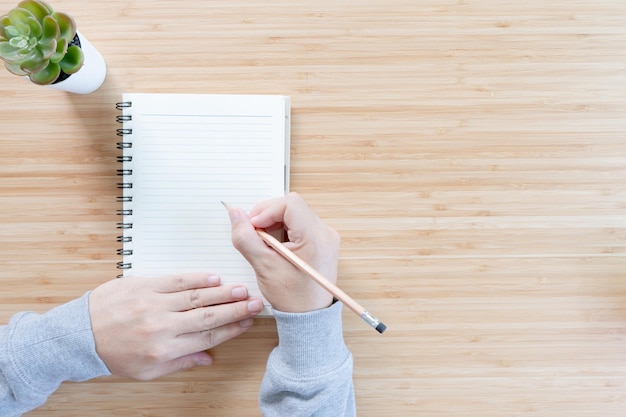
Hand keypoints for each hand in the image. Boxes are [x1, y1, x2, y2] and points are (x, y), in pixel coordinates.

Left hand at [88, 272, 263, 379]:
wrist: (81, 335)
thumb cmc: (113, 354)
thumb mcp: (147, 371)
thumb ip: (180, 363)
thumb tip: (208, 359)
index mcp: (164, 350)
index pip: (207, 338)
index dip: (231, 329)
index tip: (247, 323)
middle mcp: (162, 327)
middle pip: (208, 316)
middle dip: (235, 310)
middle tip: (255, 303)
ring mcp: (153, 304)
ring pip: (196, 297)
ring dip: (222, 293)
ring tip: (242, 289)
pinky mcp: (143, 285)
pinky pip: (176, 280)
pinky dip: (197, 278)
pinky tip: (214, 277)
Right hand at [227, 192, 339, 312]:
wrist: (310, 318)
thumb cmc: (292, 298)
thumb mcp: (263, 266)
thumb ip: (246, 237)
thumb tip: (235, 213)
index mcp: (315, 238)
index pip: (290, 204)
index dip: (267, 210)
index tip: (253, 227)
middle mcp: (326, 233)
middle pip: (292, 207)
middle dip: (268, 217)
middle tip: (256, 237)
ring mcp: (326, 237)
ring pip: (294, 215)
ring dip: (275, 225)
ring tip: (267, 246)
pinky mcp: (322, 242)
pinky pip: (300, 225)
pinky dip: (284, 231)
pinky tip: (276, 249)